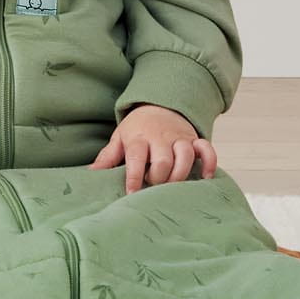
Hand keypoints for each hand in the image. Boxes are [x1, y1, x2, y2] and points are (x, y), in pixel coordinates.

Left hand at [89, 106, 216, 193]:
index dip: (134, 177)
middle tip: (152, 185)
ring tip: (172, 184)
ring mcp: (179, 138)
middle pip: (163, 160)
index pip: (137, 157)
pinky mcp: (194, 139)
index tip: (132, 193)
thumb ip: (108, 157)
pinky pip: (207, 149)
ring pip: (185, 156)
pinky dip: (210, 162)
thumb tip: (90, 173)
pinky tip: (207, 177)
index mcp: (138, 138)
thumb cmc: (137, 129)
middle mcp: (160, 137)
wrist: (158, 105)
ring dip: (180, 174)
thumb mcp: (119, 138)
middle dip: (159, 177)